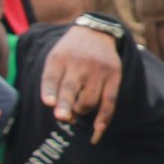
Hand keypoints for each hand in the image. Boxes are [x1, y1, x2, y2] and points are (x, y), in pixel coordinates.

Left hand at [41, 24, 123, 138]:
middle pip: (71, 89)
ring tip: (78, 106)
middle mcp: (79, 63)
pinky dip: (104, 118)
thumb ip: (51, 83)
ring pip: (89, 100)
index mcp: (59, 59)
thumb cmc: (70, 54)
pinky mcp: (114, 75)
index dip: (49, 92)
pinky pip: (110, 101)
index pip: (52, 77)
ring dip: (81, 110)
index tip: (48, 103)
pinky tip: (97, 130)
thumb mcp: (55, 60)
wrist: (96, 32)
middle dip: (67, 105)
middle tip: (63, 117)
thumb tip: (59, 113)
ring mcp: (98, 70)